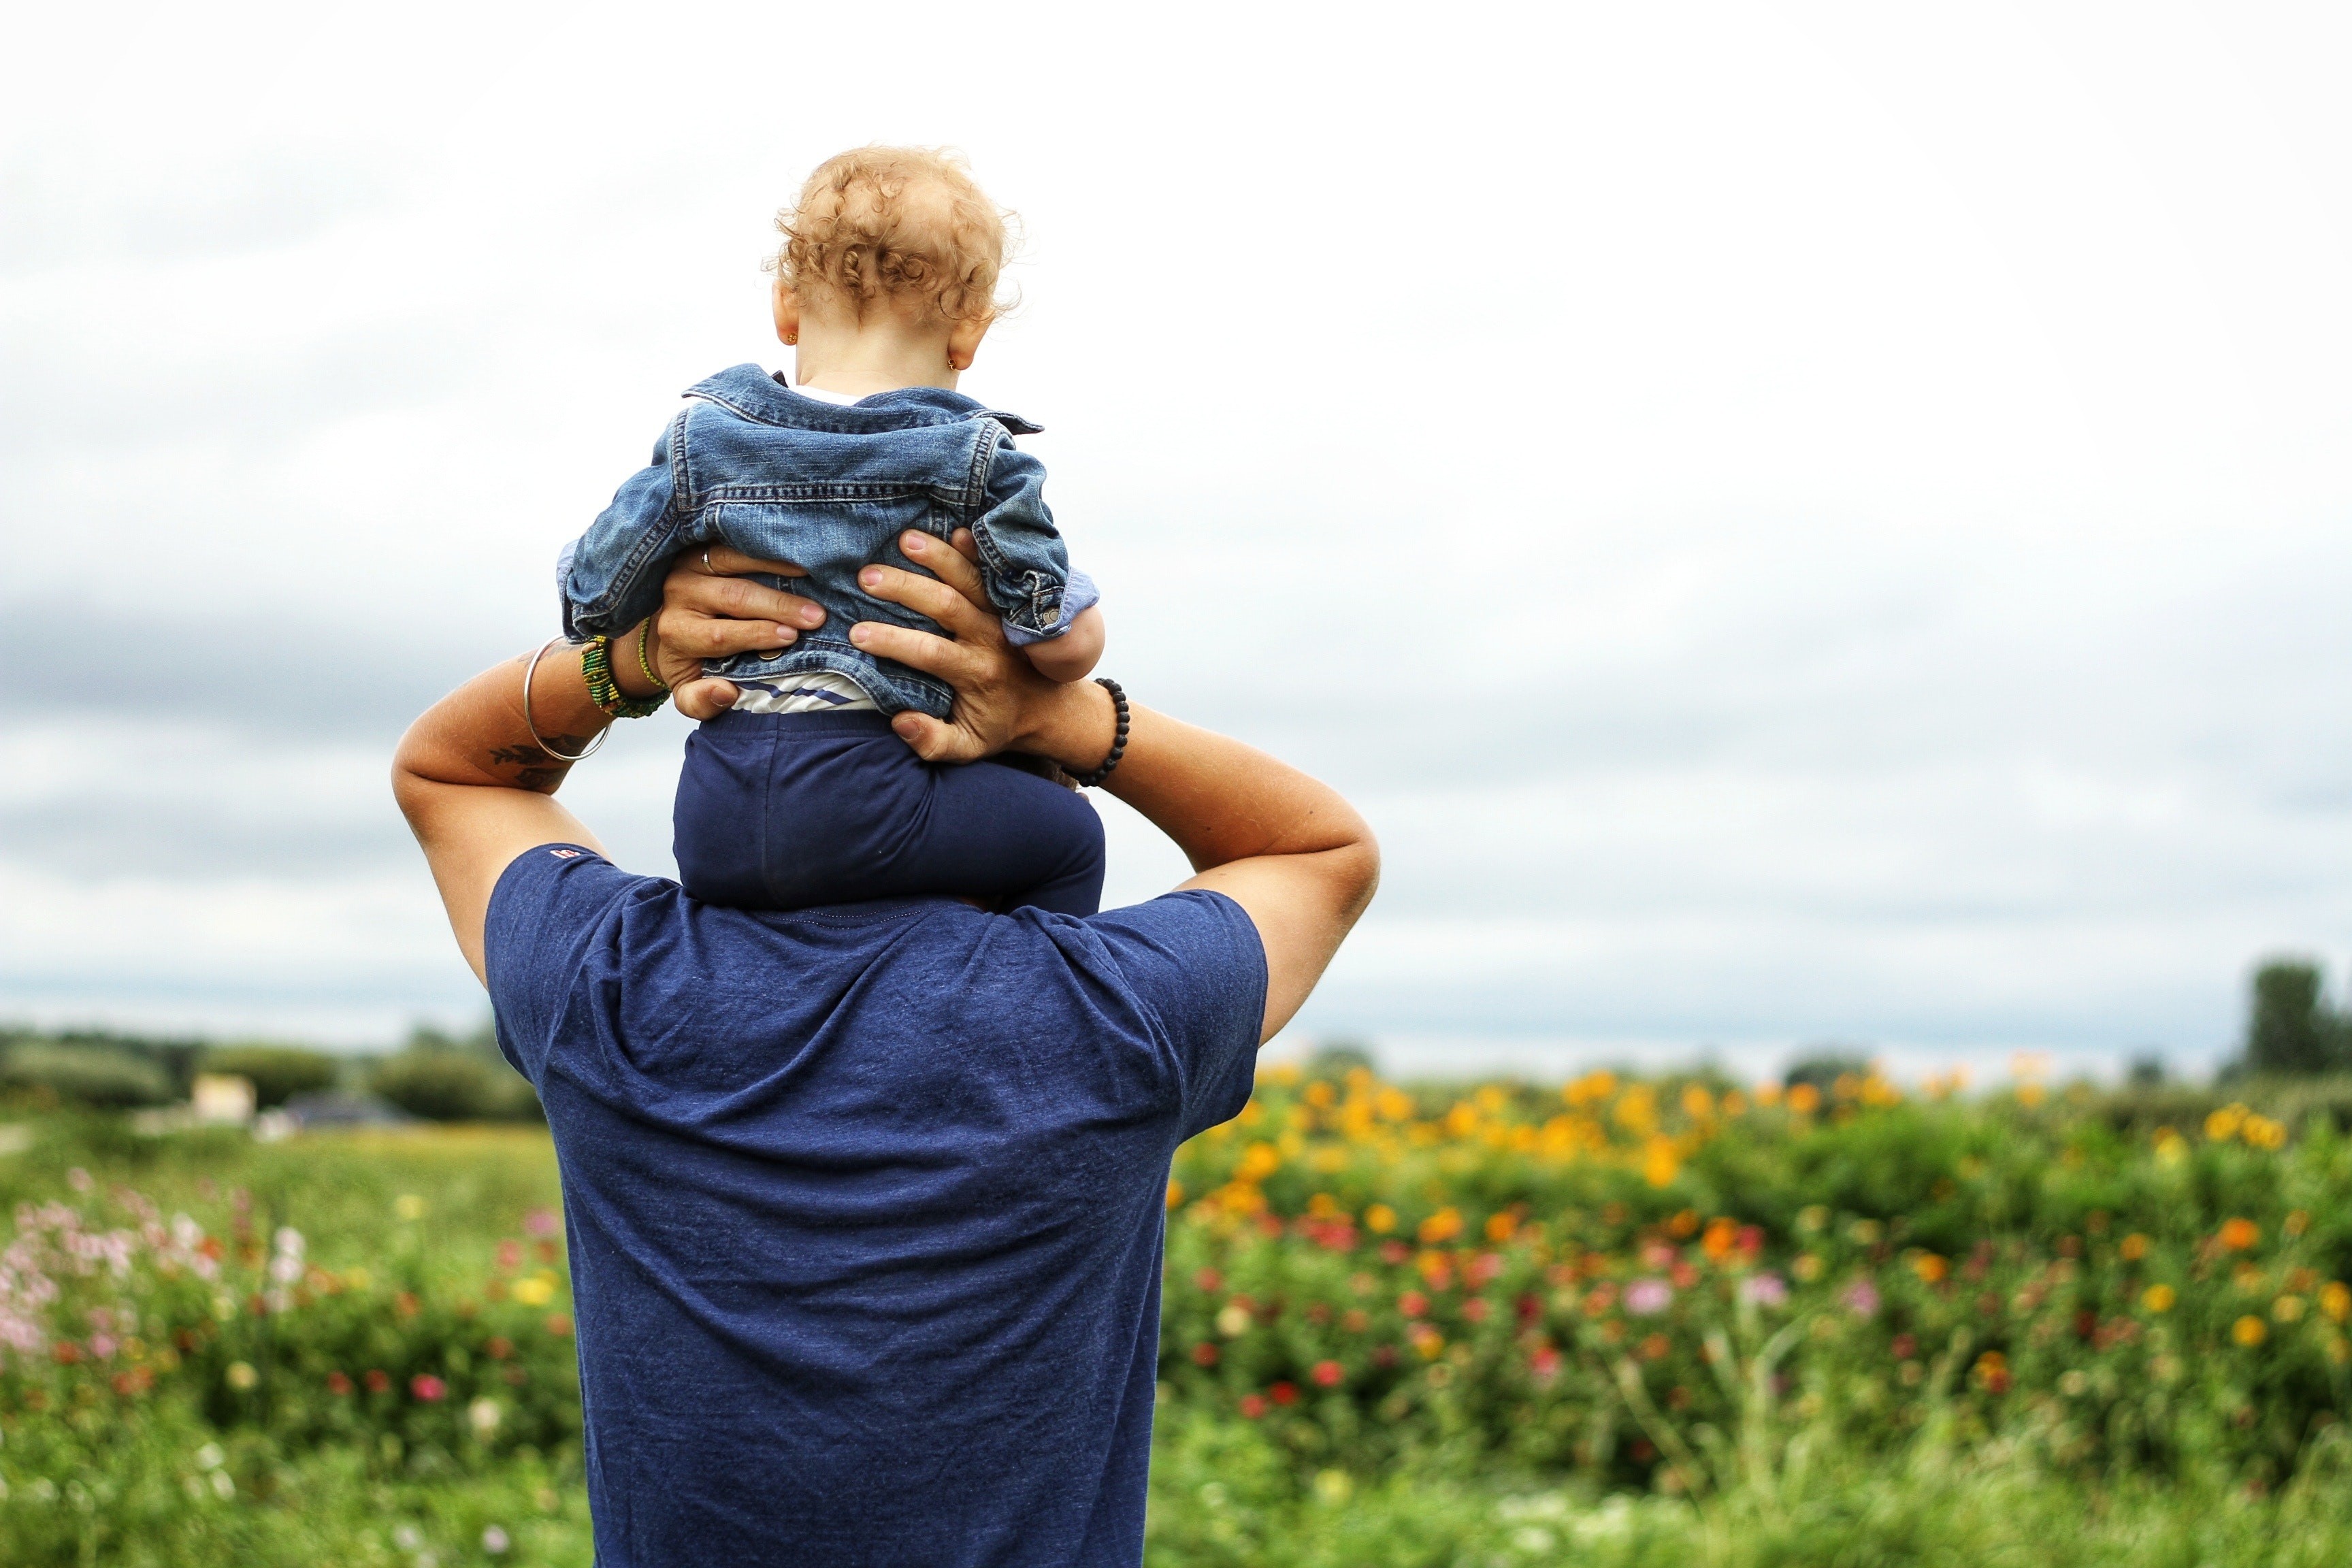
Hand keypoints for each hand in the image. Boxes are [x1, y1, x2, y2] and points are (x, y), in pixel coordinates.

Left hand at [639, 547, 824, 719]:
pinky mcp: (702, 544)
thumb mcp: (688, 691)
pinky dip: (766, 544)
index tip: (791, 637)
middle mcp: (678, 593)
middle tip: (815, 615)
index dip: (756, 635)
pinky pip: (736, 540)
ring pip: (733, 560)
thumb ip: (701, 701)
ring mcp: (689, 564)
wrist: (668, 624)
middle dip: (777, 605)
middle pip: (732, 596)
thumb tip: (726, 692)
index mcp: (677, 632)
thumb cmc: (690, 660)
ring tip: (811, 574)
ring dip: (776, 566)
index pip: (718, 635)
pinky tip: (795, 550)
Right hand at [850, 530, 1114, 767]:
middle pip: (947, 605)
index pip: (930, 653)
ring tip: (905, 539)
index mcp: (976, 673)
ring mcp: (1001, 616)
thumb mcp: (967, 747)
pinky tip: (957, 530)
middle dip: (906, 588)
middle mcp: (990, 639)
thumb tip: (900, 721)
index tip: (857, 633)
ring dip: (939, 557)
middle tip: (866, 576)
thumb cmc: (997, 725)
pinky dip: (978, 550)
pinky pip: (995, 572)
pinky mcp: (1010, 601)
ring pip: (971, 580)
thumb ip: (933, 741)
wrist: (1049, 708)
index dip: (893, 641)